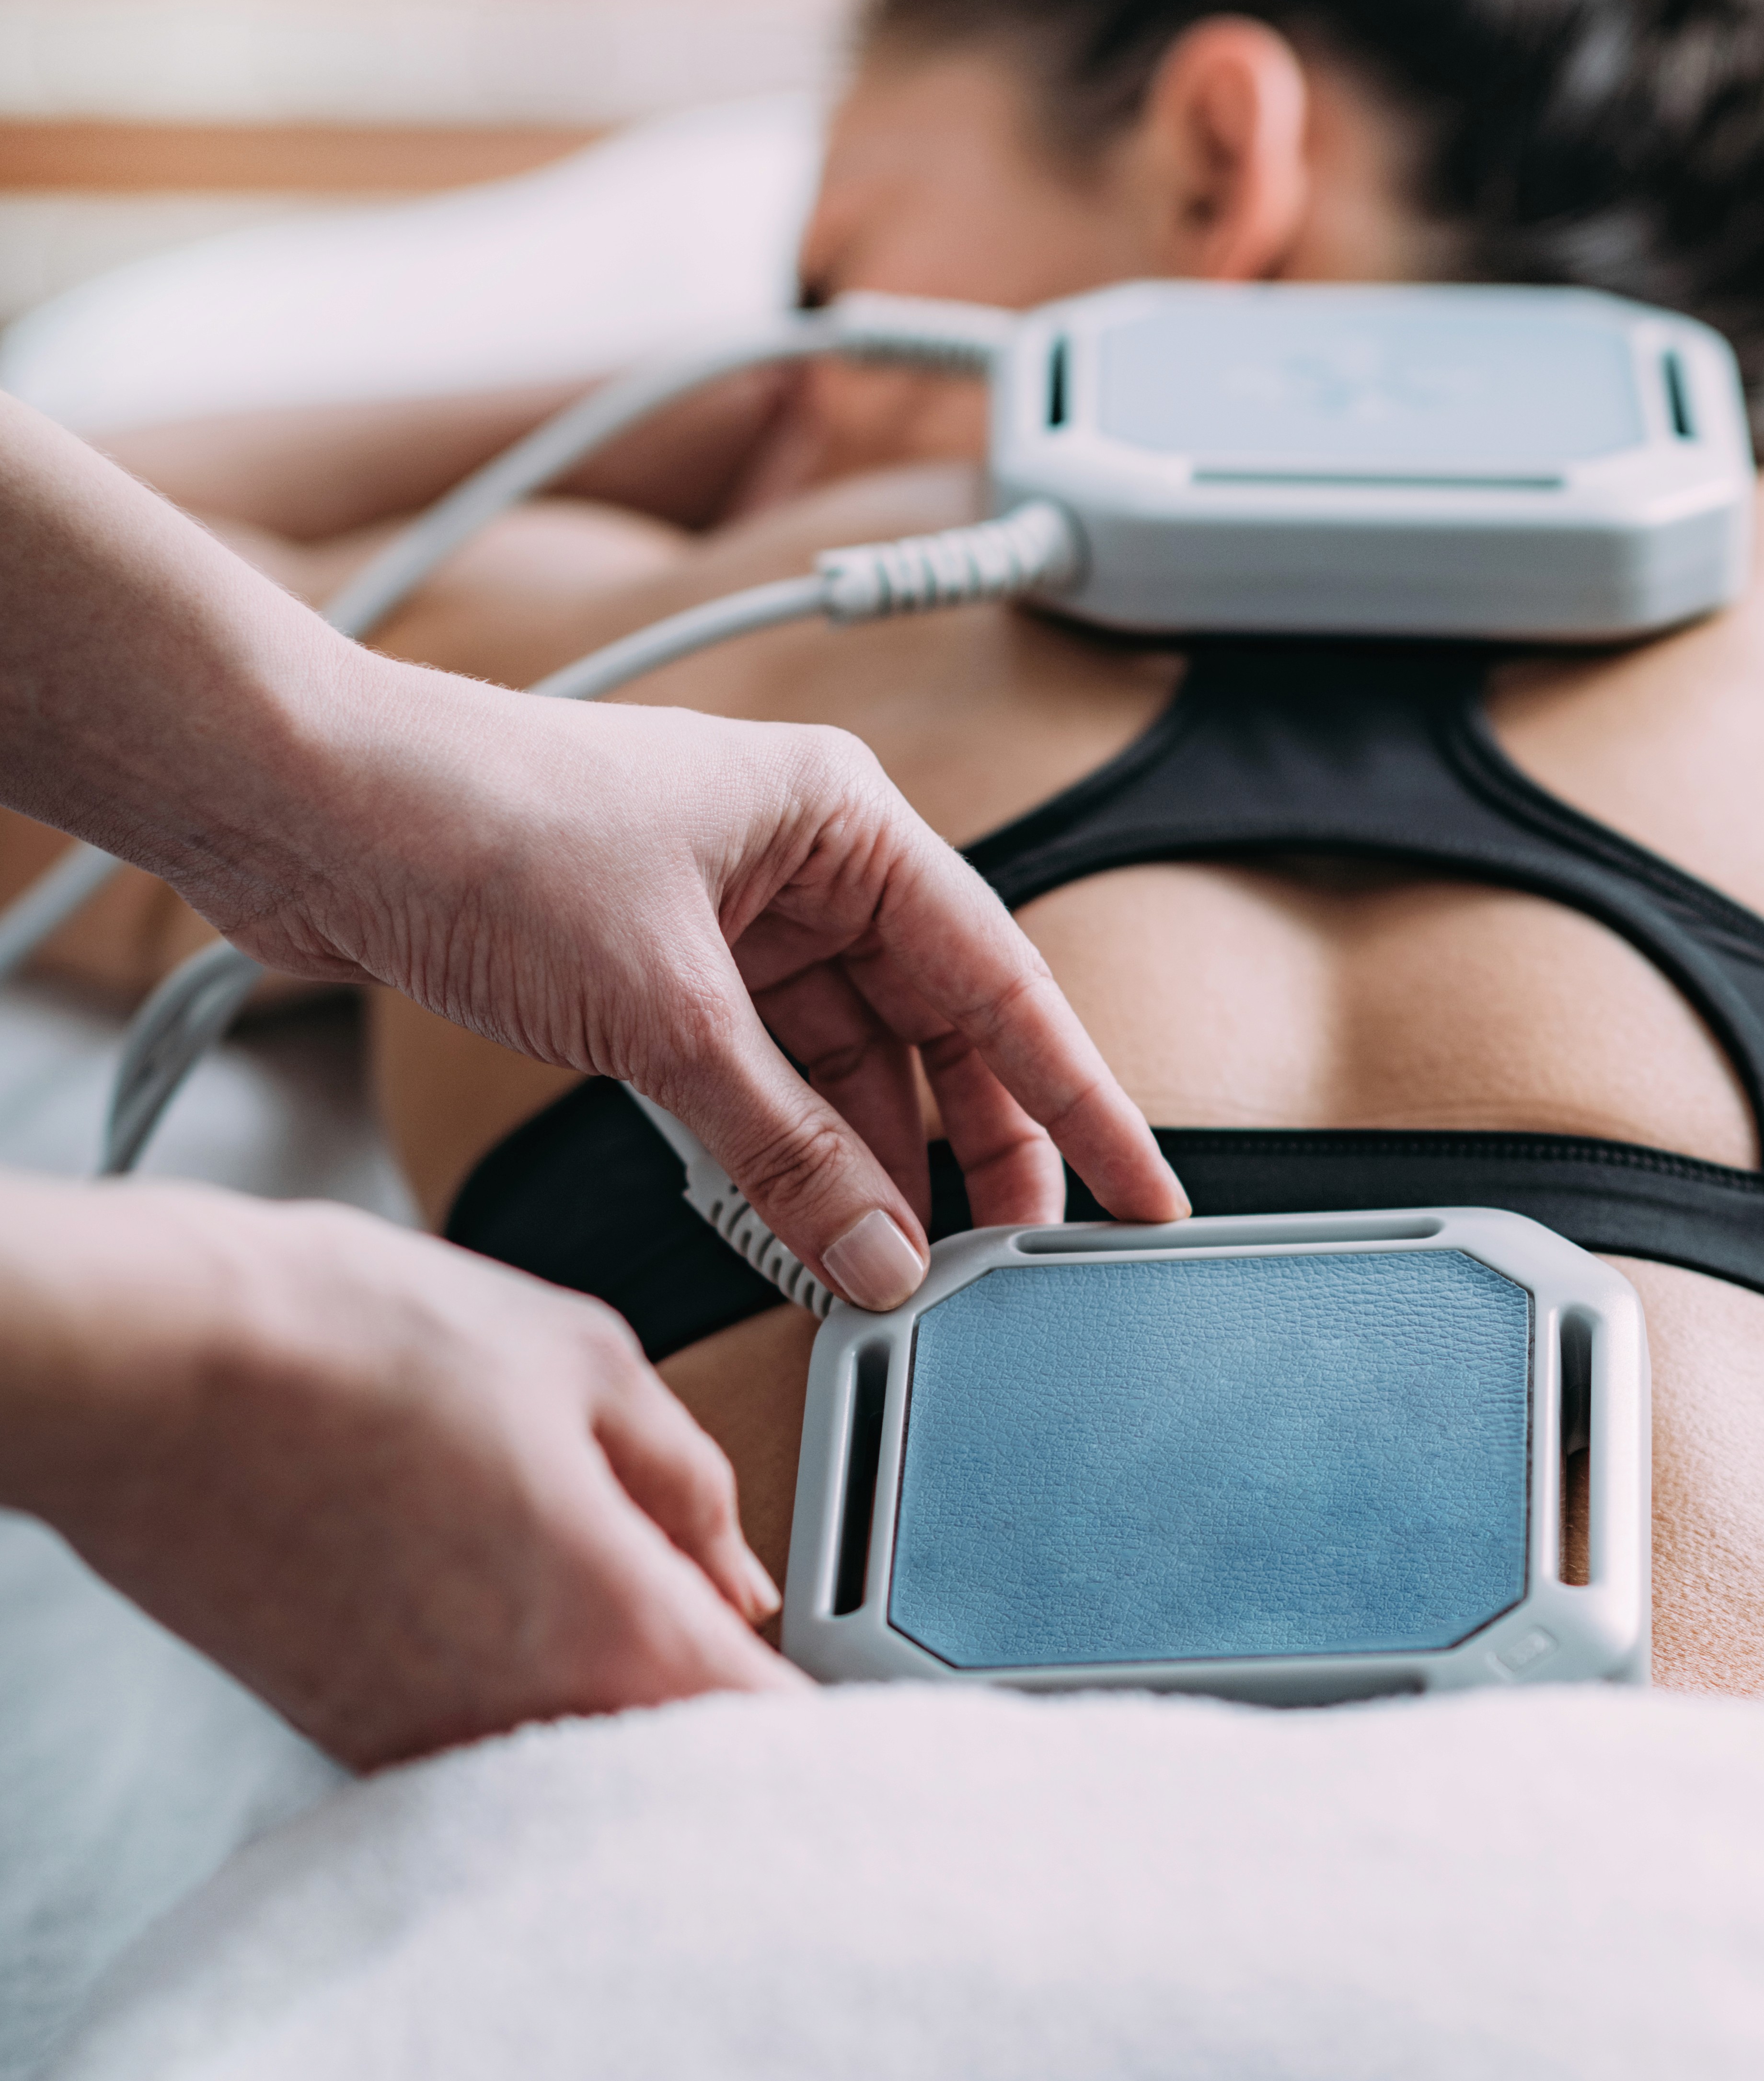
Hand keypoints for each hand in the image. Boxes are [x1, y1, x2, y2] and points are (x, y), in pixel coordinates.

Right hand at [1, 1179, 791, 1769]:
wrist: (142, 1370)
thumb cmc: (344, 1343)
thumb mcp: (582, 1360)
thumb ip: (689, 1482)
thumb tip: (733, 1563)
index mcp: (620, 1638)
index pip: (786, 1742)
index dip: (848, 1725)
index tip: (873, 1695)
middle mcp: (531, 1727)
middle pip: (686, 1774)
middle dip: (728, 1718)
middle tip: (736, 1632)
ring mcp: (431, 1747)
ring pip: (580, 1767)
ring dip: (616, 1708)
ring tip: (599, 1598)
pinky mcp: (351, 1737)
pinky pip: (483, 1748)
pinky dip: (517, 1699)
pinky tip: (494, 1605)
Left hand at [239, 660, 1189, 1308]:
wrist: (303, 805)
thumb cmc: (476, 828)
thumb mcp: (659, 1010)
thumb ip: (783, 1148)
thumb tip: (881, 1258)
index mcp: (841, 823)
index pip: (1002, 984)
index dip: (1079, 1102)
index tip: (1142, 1196)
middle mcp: (801, 867)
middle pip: (935, 1036)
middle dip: (974, 1155)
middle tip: (1017, 1266)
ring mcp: (728, 924)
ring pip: (846, 1074)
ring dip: (869, 1173)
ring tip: (901, 1275)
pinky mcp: (656, 977)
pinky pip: (761, 1089)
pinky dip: (786, 1161)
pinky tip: (812, 1235)